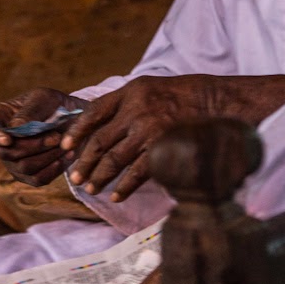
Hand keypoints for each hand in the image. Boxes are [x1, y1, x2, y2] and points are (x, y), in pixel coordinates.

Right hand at [0, 87, 86, 186]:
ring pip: (24, 167)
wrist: (75, 119)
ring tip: (64, 144)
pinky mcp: (30, 175)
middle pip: (6, 153)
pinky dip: (54, 168)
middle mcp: (2, 143)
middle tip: (56, 137)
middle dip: (33, 146)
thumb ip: (29, 111)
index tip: (7, 139)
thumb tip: (15, 127)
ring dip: (47, 156)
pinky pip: (38, 179)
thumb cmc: (53, 104)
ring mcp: (14, 162)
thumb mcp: (43, 98)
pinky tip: (66, 156)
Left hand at [61, 73, 284, 201]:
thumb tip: (101, 127)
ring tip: (91, 188)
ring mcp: (149, 129)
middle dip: (84, 162)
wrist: (219, 100)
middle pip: (99, 140)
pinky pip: (137, 172)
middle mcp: (136, 109)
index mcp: (131, 91)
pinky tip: (117, 195)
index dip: (76, 131)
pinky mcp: (163, 147)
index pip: (94, 111)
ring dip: (100, 176)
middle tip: (75, 177)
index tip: (64, 146)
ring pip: (114, 159)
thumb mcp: (152, 88)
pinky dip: (125, 186)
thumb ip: (127, 103)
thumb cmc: (185, 95)